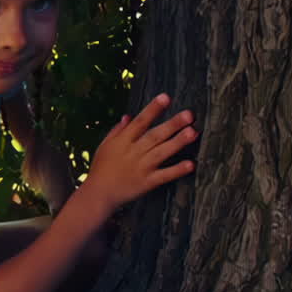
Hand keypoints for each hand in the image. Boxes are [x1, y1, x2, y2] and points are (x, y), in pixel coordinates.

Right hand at [82, 93, 196, 212]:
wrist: (98, 194)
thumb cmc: (101, 168)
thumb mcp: (105, 146)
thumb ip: (117, 130)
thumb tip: (128, 116)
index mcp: (123, 141)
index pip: (140, 122)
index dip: (153, 109)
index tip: (165, 97)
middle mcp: (134, 152)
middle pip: (155, 135)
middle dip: (172, 124)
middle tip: (189, 114)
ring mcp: (141, 168)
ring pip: (162, 153)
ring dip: (178, 142)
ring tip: (193, 132)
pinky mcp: (147, 183)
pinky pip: (164, 175)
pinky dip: (177, 170)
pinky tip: (190, 164)